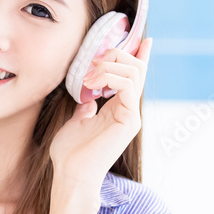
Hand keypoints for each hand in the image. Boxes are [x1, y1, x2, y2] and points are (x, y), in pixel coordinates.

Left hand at [49, 37, 152, 188]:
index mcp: (118, 109)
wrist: (70, 175)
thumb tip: (88, 96)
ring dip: (109, 65)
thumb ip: (85, 108)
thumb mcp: (76, 122)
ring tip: (89, 76)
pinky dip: (110, 76)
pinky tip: (93, 84)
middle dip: (116, 55)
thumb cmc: (70, 153)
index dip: (139, 56)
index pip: (134, 76)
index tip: (143, 39)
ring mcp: (131, 115)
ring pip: (134, 72)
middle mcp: (128, 110)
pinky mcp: (129, 120)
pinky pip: (128, 85)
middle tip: (93, 62)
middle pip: (136, 68)